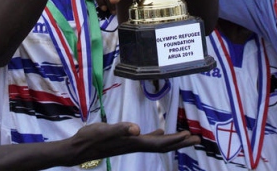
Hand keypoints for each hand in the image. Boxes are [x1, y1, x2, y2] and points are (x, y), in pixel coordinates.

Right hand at [67, 122, 196, 165]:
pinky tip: (158, 132)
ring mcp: (131, 144)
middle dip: (180, 142)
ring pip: (156, 143)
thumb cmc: (91, 139)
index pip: (160, 143)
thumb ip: (120, 129)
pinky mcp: (126, 141)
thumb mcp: (104, 131)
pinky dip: (156, 136)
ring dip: (171, 140)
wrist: (79, 148)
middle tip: (197, 138)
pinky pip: (146, 139)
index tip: (191, 136)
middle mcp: (135, 144)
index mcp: (134, 142)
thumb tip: (136, 128)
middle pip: (163, 145)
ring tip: (184, 136)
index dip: (175, 140)